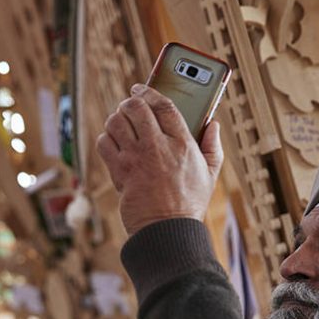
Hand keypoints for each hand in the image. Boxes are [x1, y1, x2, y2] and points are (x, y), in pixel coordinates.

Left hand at [96, 84, 223, 236]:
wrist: (167, 230)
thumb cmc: (188, 205)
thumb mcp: (210, 175)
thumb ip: (213, 146)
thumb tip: (213, 124)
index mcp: (182, 143)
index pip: (164, 105)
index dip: (149, 91)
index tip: (140, 89)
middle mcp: (158, 147)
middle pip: (136, 107)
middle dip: (129, 102)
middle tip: (128, 106)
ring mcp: (136, 159)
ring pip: (116, 122)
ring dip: (116, 120)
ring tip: (120, 125)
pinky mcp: (120, 172)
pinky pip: (105, 143)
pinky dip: (106, 140)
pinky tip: (113, 145)